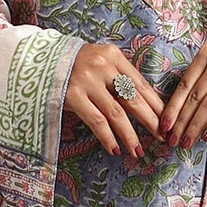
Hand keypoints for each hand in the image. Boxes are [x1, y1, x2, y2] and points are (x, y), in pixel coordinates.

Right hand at [63, 41, 163, 156]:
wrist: (39, 61)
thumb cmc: (75, 65)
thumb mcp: (99, 62)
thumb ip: (119, 77)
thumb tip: (147, 105)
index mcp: (114, 56)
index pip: (141, 84)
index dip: (156, 105)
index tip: (167, 121)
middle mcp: (102, 66)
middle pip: (133, 98)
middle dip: (150, 121)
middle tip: (161, 137)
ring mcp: (87, 81)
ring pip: (117, 113)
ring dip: (129, 135)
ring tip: (137, 150)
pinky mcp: (72, 96)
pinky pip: (96, 121)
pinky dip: (107, 136)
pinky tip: (114, 148)